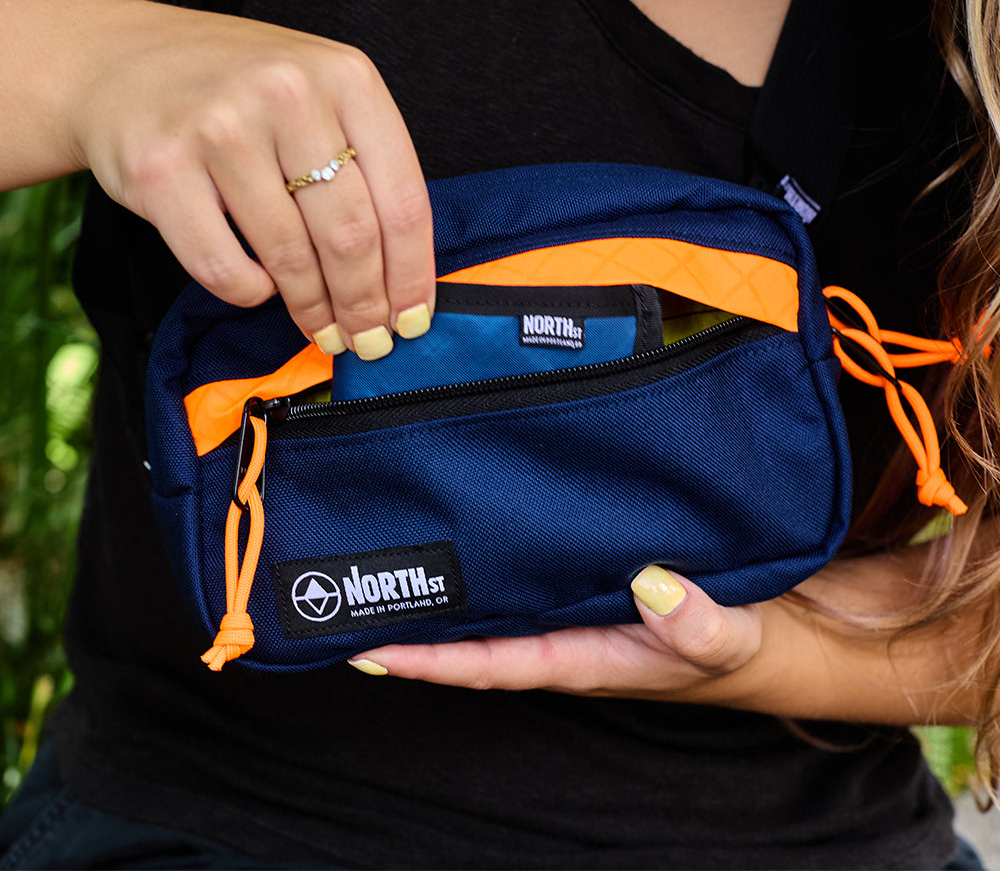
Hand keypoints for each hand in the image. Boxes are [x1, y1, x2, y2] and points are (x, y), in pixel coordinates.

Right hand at [68, 0, 434, 356]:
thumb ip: (364, 167)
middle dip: (366, 306)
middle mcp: (286, 92)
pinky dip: (251, 293)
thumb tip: (401, 279)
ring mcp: (219, 127)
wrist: (119, 61)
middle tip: (369, 340)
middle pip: (351, 236)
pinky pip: (225, 268)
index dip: (413, 275)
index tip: (414, 320)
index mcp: (345, 77)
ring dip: (314, 309)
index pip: (402, 201)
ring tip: (324, 330)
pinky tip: (261, 288)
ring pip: (290, 257)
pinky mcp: (161, 169)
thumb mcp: (321, 99)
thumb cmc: (240, 95)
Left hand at [347, 567, 762, 698]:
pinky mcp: (609, 568)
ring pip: (508, 594)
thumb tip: (649, 583)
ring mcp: (589, 601)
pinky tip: (491, 511)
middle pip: (483, 631)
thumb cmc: (761, 650)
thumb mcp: (735, 642)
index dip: (431, 659)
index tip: (369, 646)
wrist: (801, 629)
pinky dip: (511, 545)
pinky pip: (545, 561)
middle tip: (359, 584)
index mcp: (593, 659)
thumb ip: (697, 624)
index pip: (496, 663)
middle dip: (423, 619)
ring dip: (458, 581)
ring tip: (401, 544)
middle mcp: (578, 631)